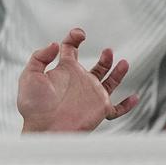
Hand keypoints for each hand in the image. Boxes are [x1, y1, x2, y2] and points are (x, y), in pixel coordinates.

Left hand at [17, 29, 137, 133]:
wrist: (43, 130)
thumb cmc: (33, 106)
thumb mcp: (30, 76)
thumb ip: (39, 57)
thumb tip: (55, 44)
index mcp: (64, 71)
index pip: (71, 48)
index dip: (74, 37)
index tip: (80, 34)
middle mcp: (79, 82)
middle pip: (97, 67)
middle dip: (104, 58)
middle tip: (107, 50)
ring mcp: (91, 95)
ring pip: (110, 82)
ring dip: (118, 72)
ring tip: (123, 62)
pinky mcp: (100, 109)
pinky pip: (118, 109)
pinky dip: (128, 105)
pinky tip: (135, 97)